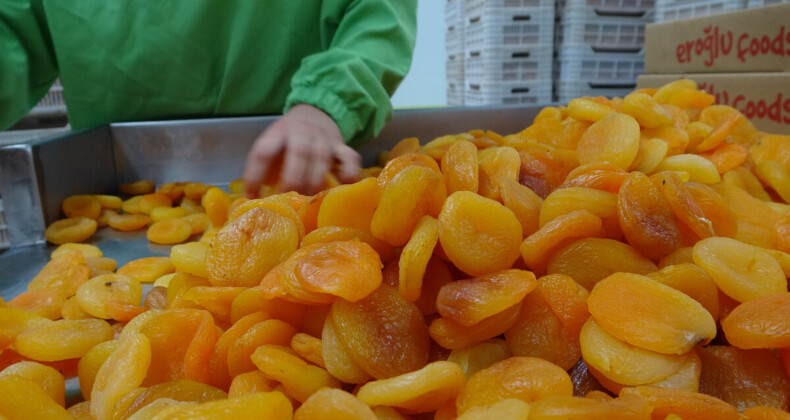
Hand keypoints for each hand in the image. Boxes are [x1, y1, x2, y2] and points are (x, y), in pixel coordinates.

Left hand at [243, 104, 361, 196]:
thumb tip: (253, 198)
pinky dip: (348, 174)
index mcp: (279, 132)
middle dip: (293, 179)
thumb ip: (265, 165)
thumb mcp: (273, 143)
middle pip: (299, 153)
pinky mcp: (343, 147)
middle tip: (288, 197)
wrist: (317, 113)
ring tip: (309, 199)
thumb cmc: (290, 138)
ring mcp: (325, 139)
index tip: (252, 195)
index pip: (264, 152)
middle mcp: (302, 132)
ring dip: (315, 181)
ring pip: (323, 158)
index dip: (255, 175)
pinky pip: (350, 159)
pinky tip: (341, 187)